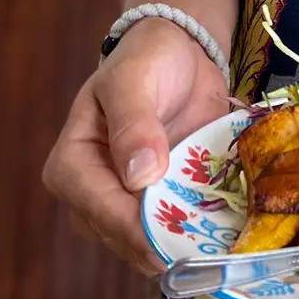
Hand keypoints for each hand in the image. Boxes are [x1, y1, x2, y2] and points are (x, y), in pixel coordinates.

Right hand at [42, 18, 229, 274]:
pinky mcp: (158, 205)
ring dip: (185, 241)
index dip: (137, 228)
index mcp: (71, 166)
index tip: (176, 234)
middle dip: (166, 240)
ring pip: (150, 244)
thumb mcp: (134, 79)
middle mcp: (91, 196)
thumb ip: (133, 123)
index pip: (100, 210)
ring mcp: (126, 206)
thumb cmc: (146, 59)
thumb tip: (139, 175)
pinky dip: (199, 231)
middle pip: (124, 237)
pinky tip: (226, 228)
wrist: (179, 53)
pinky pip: (174, 231)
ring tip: (223, 237)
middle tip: (212, 241)